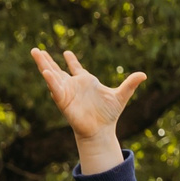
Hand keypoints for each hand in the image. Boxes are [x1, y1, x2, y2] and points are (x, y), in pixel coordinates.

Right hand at [30, 46, 145, 173]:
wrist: (101, 130)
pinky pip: (55, 88)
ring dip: (43, 64)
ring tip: (35, 52)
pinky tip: (45, 71)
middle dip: (47, 60)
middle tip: (36, 49)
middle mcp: (74, 86)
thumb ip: (130, 84)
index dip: (71, 60)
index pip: (76, 68)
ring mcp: (67, 92)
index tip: (66, 52)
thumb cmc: (109, 114)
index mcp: (86, 82)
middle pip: (57, 69)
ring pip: (52, 75)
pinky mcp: (63, 100)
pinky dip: (51, 80)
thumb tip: (144, 74)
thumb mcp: (121, 96)